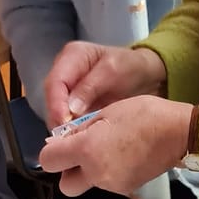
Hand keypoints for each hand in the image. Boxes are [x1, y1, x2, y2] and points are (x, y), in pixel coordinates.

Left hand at [38, 95, 191, 198]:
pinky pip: (105, 183)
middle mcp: (96, 173)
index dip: (52, 150)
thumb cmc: (142, 113)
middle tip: (79, 150)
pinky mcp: (126, 189)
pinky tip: (119, 154)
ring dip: (87, 170)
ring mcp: (112, 185)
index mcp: (87, 149)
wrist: (178, 132)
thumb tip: (61, 139)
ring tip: (104, 147)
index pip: (48, 160)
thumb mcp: (106, 112)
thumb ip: (80, 129)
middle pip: (65, 184)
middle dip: (67, 169)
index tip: (62, 140)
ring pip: (85, 184)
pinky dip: (105, 172)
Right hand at [44, 42, 166, 128]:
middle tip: (68, 138)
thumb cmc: (130, 67)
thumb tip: (70, 109)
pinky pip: (68, 118)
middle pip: (52, 97)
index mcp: (71, 56)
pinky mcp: (75, 104)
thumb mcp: (113, 71)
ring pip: (56, 109)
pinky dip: (71, 129)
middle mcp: (65, 71)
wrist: (146, 74)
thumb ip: (90, 87)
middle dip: (57, 117)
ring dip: (63, 126)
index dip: (56, 103)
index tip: (64, 122)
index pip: (55, 81)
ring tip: (74, 142)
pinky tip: (79, 140)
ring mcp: (69, 88)